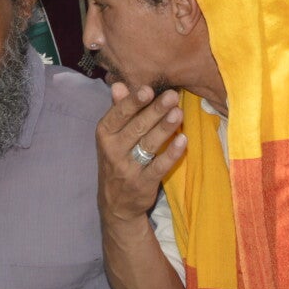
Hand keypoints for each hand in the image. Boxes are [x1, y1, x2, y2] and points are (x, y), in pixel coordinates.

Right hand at [96, 82, 185, 226]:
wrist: (116, 204)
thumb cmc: (117, 160)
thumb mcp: (111, 137)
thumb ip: (118, 110)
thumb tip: (119, 84)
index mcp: (105, 134)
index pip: (119, 115)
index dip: (134, 102)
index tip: (149, 89)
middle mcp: (113, 151)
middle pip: (137, 127)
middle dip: (156, 110)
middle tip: (173, 96)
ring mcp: (128, 169)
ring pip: (148, 145)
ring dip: (165, 128)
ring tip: (179, 112)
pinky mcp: (143, 184)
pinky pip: (159, 167)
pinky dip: (171, 154)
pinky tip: (183, 140)